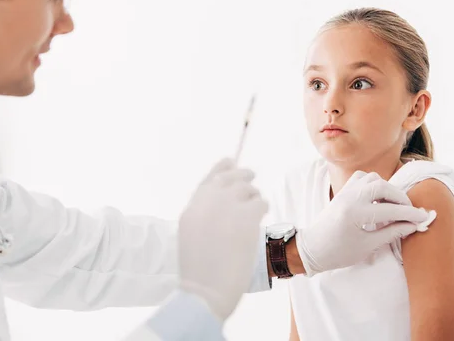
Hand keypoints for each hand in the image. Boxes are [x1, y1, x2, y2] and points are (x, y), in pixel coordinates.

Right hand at [178, 158, 267, 319]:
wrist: (204, 291)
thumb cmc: (199, 273)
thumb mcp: (192, 236)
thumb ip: (204, 214)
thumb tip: (224, 199)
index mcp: (192, 208)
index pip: (210, 178)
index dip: (222, 168)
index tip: (231, 161)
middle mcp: (207, 202)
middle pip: (230, 177)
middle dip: (242, 176)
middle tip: (252, 177)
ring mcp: (226, 207)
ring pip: (248, 188)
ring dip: (253, 198)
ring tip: (254, 212)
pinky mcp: (245, 217)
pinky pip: (260, 203)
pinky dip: (262, 210)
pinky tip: (258, 221)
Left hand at [297, 171, 429, 275]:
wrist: (312, 248)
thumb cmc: (338, 253)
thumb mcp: (367, 246)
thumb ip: (391, 233)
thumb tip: (413, 225)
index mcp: (355, 213)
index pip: (390, 210)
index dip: (410, 214)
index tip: (424, 218)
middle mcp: (350, 197)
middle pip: (383, 187)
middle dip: (400, 199)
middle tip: (409, 213)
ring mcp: (345, 192)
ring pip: (373, 179)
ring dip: (387, 190)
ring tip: (393, 207)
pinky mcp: (342, 191)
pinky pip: (361, 178)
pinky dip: (374, 184)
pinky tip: (378, 199)